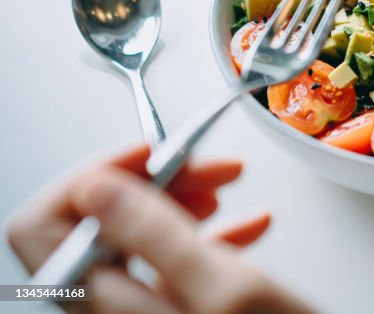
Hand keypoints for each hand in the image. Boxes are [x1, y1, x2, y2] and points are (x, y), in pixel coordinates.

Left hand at [7, 146, 312, 313]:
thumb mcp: (228, 289)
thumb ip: (157, 237)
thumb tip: (95, 187)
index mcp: (109, 308)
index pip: (45, 225)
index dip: (94, 177)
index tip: (152, 155)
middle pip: (93, 223)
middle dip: (149, 181)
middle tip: (202, 168)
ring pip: (135, 236)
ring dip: (180, 200)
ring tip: (225, 186)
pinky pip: (173, 262)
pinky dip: (209, 232)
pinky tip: (248, 223)